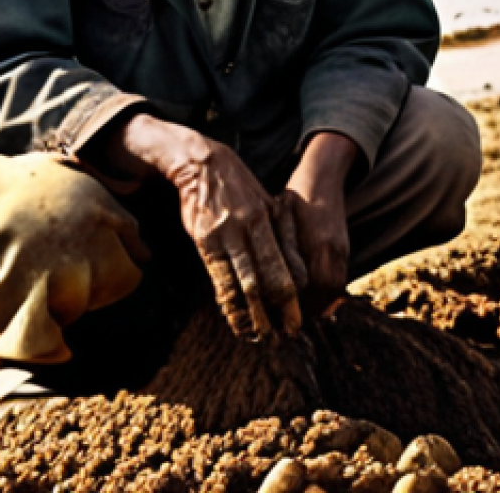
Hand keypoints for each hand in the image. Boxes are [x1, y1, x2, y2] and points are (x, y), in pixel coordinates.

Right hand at [110, 115, 303, 340]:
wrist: (202, 163)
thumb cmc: (238, 186)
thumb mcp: (266, 201)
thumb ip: (280, 232)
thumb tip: (297, 267)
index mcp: (267, 219)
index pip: (285, 266)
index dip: (292, 296)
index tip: (297, 318)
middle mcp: (249, 228)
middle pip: (268, 279)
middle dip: (278, 311)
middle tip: (285, 335)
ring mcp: (226, 235)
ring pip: (243, 283)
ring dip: (253, 314)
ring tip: (260, 336)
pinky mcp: (205, 240)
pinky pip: (219, 278)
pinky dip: (228, 303)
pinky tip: (234, 319)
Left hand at [281, 132, 356, 310]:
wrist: (323, 175)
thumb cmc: (295, 195)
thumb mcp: (280, 217)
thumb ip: (280, 249)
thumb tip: (266, 278)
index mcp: (318, 244)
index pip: (313, 288)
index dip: (299, 306)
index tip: (281, 316)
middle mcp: (334, 250)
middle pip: (327, 293)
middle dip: (309, 310)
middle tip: (288, 322)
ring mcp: (342, 250)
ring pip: (335, 288)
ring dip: (319, 303)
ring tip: (298, 314)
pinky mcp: (344, 248)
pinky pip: (339, 279)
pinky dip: (327, 293)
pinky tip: (310, 297)